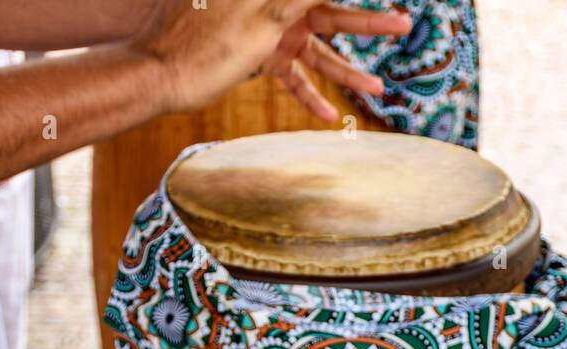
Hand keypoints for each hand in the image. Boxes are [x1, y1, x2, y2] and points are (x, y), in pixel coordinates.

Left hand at [134, 0, 411, 121]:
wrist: (159, 72)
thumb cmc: (204, 41)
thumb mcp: (263, 13)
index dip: (364, 3)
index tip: (397, 13)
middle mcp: (277, 4)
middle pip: (335, 13)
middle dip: (370, 21)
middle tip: (407, 23)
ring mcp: (270, 31)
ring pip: (320, 52)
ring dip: (348, 71)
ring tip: (379, 88)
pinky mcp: (260, 57)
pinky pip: (293, 77)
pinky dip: (310, 96)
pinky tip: (330, 118)